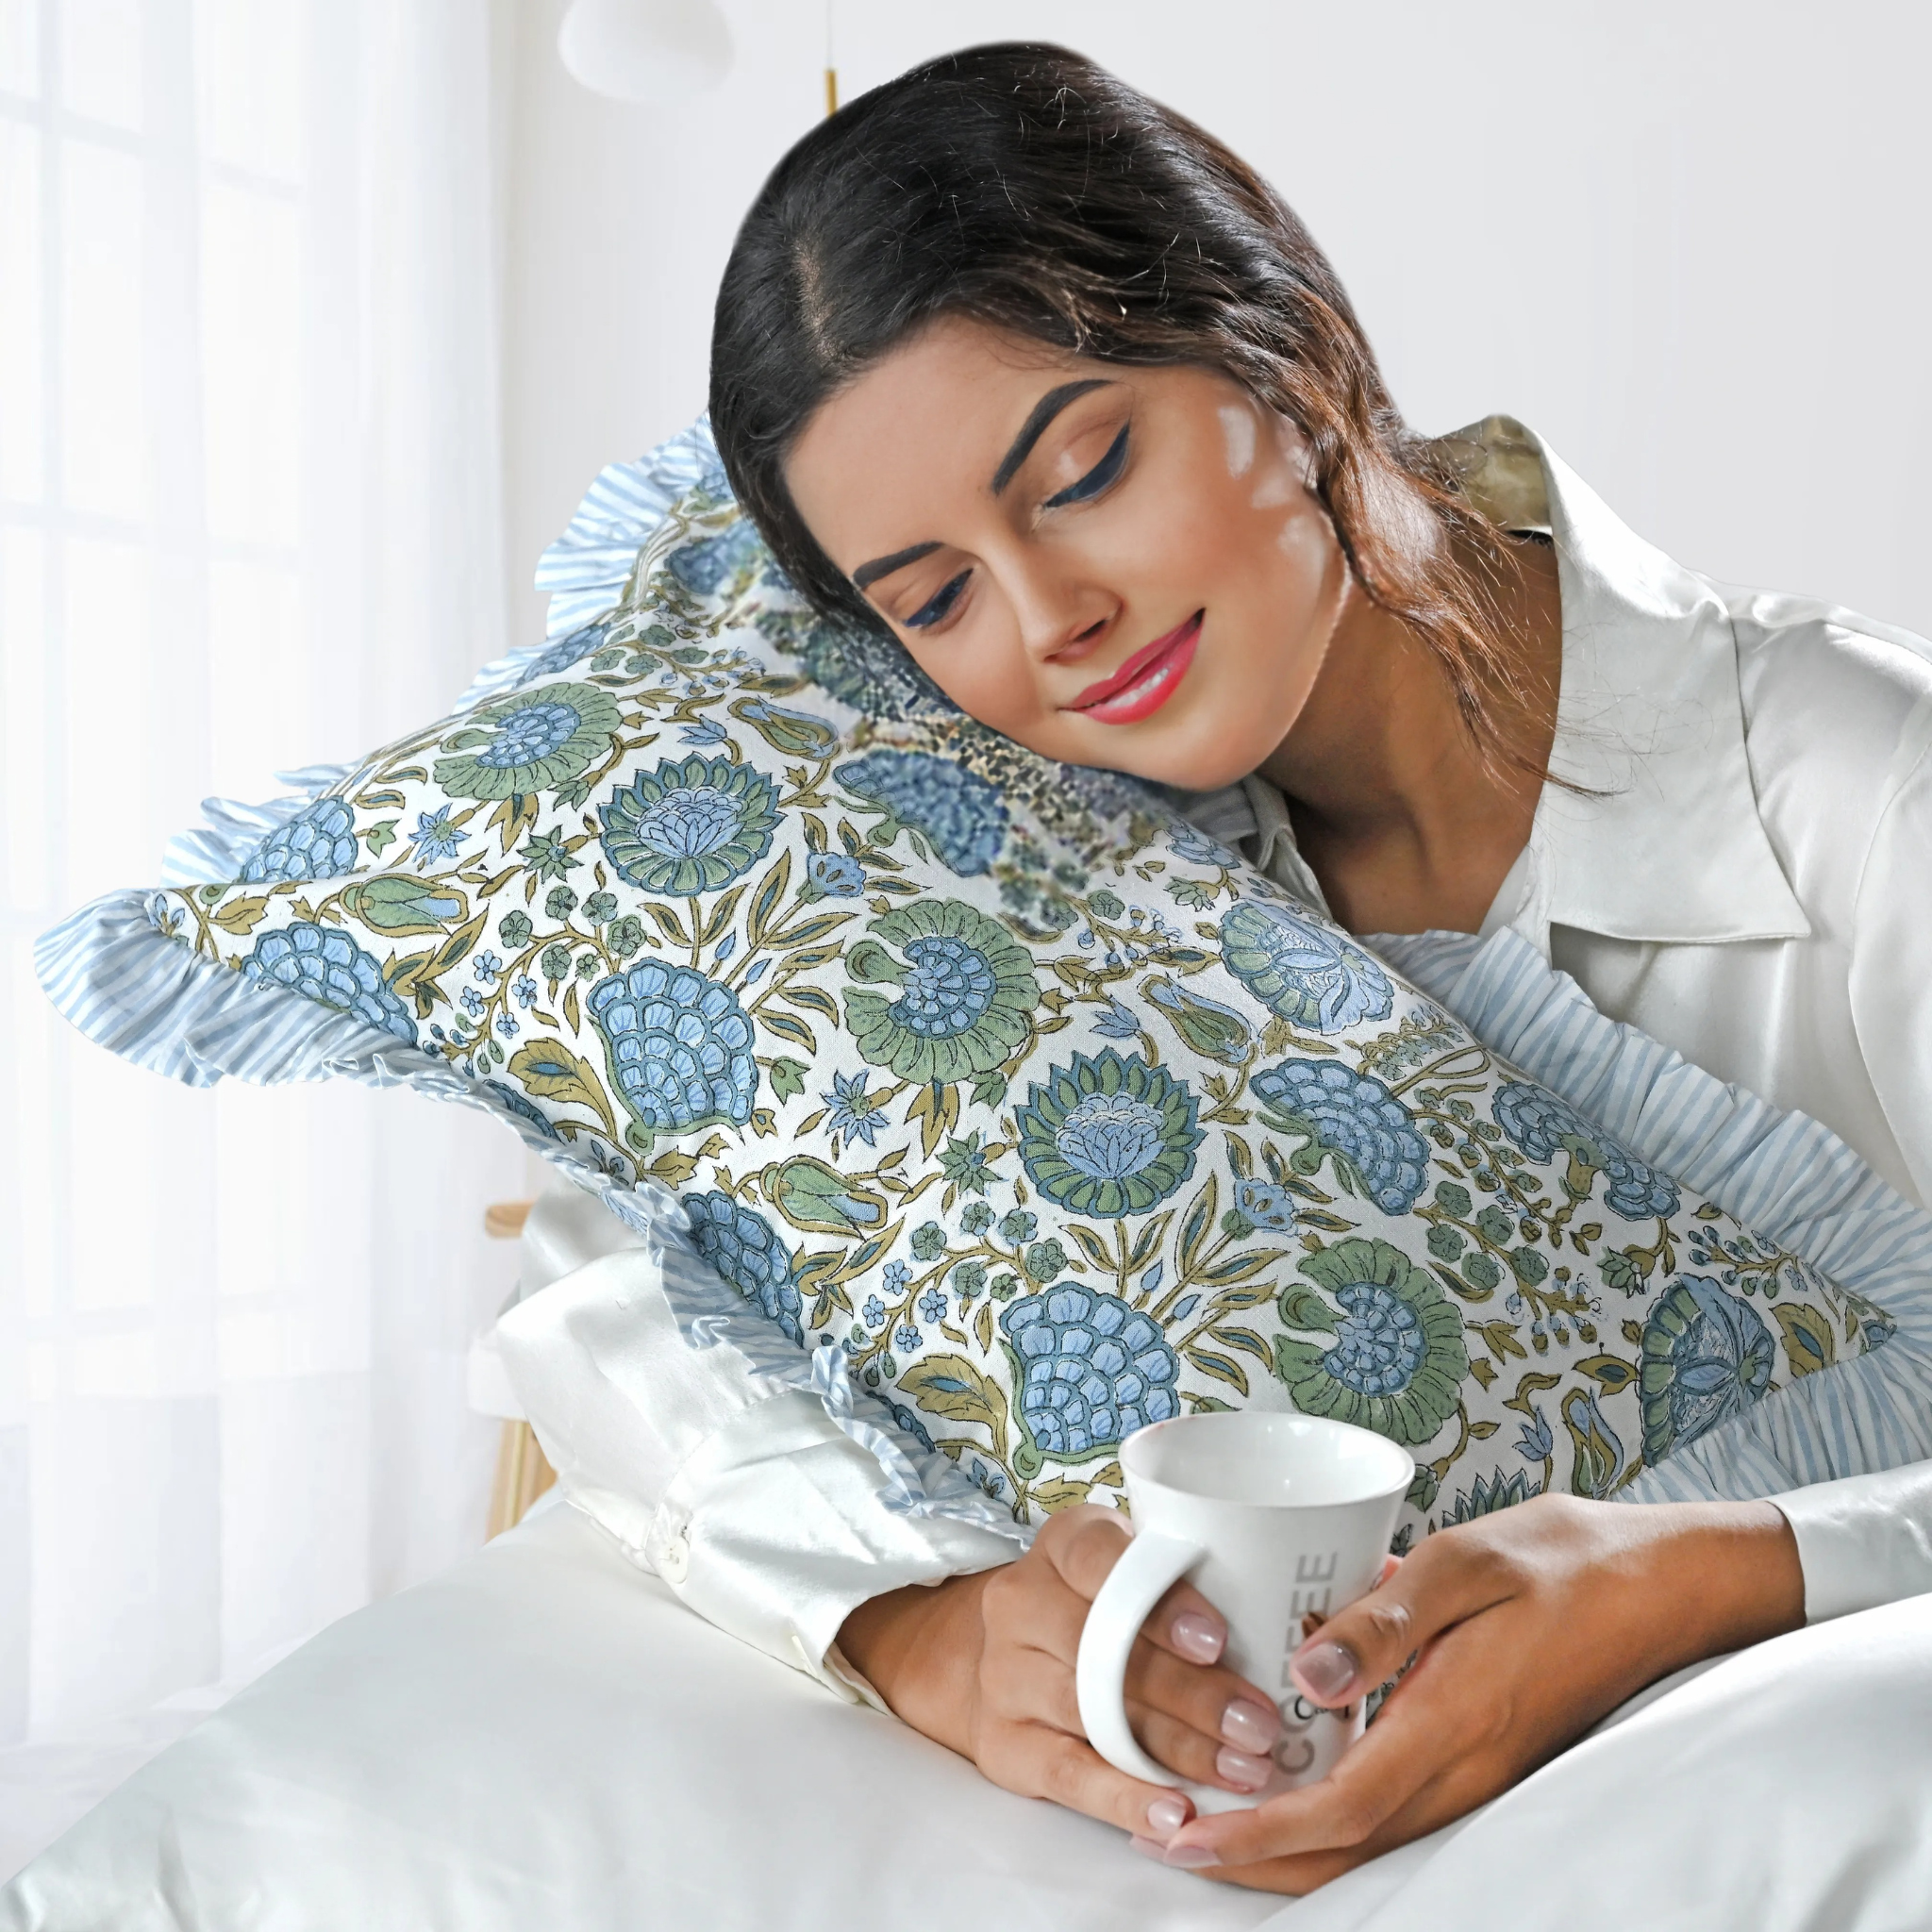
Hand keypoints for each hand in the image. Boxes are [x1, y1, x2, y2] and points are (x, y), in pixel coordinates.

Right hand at [837, 1505, 1284, 1841]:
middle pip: (1104, 1647)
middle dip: (1192, 1693)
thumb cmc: (1106, 1608)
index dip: (1162, 1602)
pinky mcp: (1003, 1741)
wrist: (1010, 1656)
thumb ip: (1192, 1581)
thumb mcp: (1137, 1570)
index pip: (1103, 1559)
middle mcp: (1022, 1601)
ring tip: (1241, 1772)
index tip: (1219, 1641)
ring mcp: (1004, 1673)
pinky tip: (1176, 1813)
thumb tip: (1296, 1625)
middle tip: (1261, 1727)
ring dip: (1176, 1748)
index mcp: (1064, 1543)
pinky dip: (1125, 1798)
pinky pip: (1067, 1774)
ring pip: (1093, 1713)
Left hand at [1154, 1493, 1804, 1892]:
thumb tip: (1304, 1679)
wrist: (1663, 1585)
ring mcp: (1477, 1773)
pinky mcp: (1480, 1756)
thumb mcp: (1464, 1565)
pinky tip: (1283, 1770)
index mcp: (1453, 1724)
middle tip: (1164, 1836)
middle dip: (1250, 1856)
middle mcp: (1464, 1770)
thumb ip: (1382, 1621)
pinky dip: (1329, 1810)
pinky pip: (1394, 1805)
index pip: (1338, 1811)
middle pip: (1343, 1848)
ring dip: (1286, 1840)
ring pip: (1367, 1836)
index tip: (1184, 1835)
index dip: (1255, 1834)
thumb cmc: (1564, 1561)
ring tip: (1203, 1815)